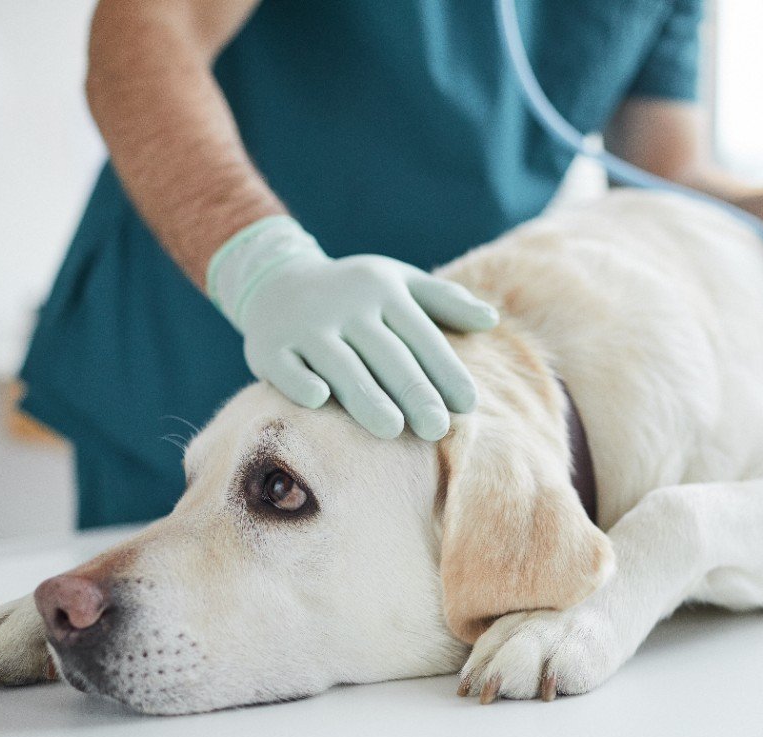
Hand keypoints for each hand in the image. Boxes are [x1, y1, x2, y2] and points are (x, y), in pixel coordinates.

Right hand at [207, 216, 497, 439]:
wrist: (276, 280)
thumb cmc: (356, 292)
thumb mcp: (400, 283)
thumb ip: (446, 301)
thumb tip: (492, 320)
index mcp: (383, 290)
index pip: (420, 334)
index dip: (444, 369)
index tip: (467, 404)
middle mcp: (345, 305)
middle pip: (385, 354)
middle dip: (412, 391)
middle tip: (437, 429)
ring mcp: (305, 325)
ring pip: (339, 363)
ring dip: (365, 395)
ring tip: (392, 429)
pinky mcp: (269, 347)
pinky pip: (286, 367)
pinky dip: (300, 380)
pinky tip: (319, 399)